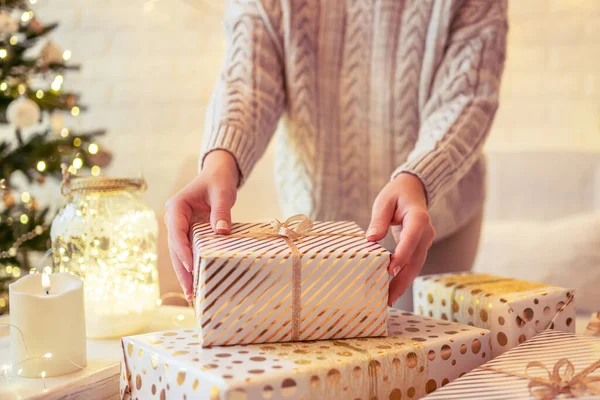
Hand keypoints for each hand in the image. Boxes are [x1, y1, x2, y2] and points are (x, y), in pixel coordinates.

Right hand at [164, 150, 238, 299]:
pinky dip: (192, 267)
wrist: (217, 175)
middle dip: (182, 269)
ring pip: (179, 254)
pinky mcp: (188, 234)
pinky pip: (189, 252)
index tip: (190, 264)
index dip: (182, 249)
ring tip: (192, 295)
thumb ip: (221, 210)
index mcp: (176, 206)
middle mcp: (174, 219)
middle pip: (175, 247)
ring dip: (185, 273)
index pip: (176, 231)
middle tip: (190, 290)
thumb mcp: (222, 192)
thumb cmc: (218, 181)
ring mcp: (180, 228)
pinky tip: (197, 284)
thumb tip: (222, 231)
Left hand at [366, 173, 434, 305]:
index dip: (402, 255)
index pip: (411, 238)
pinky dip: (403, 278)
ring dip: (403, 284)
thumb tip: (370, 239)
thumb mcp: (384, 201)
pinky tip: (392, 290)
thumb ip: (378, 219)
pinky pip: (413, 264)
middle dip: (402, 280)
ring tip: (388, 300)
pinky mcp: (420, 248)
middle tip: (388, 298)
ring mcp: (425, 241)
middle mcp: (426, 232)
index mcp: (418, 217)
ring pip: (416, 266)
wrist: (414, 190)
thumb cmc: (396, 194)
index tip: (390, 271)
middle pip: (416, 260)